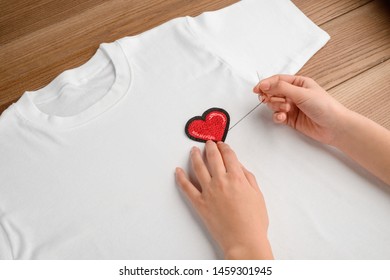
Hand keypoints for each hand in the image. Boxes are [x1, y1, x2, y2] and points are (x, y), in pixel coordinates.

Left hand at [175, 141, 272, 258]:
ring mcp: (208, 191)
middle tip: (208, 143)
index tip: (222, 144)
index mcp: (237, 178)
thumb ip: (249, 178)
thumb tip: (240, 167)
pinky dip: (180, 177)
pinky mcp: (199, 203)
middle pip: (213, 158)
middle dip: (210, 147)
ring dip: (195, 156)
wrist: (244, 241)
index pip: (228, 156)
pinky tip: (178, 171)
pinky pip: (187, 187)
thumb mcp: (258, 195)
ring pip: (198, 168)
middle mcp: (221, 181)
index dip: (225, 147)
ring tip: (193, 150)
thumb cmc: (254, 221)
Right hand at [253, 75, 348, 144]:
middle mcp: (294, 94)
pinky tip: (282, 117)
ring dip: (276, 107)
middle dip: (272, 97)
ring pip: (273, 104)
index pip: (277, 80)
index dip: (266, 84)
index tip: (257, 89)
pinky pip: (277, 115)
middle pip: (273, 92)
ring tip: (286, 110)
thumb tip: (265, 84)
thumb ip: (281, 88)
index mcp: (298, 83)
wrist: (334, 127)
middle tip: (276, 101)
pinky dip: (277, 116)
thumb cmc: (325, 107)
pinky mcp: (291, 118)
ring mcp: (292, 106)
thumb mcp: (301, 93)